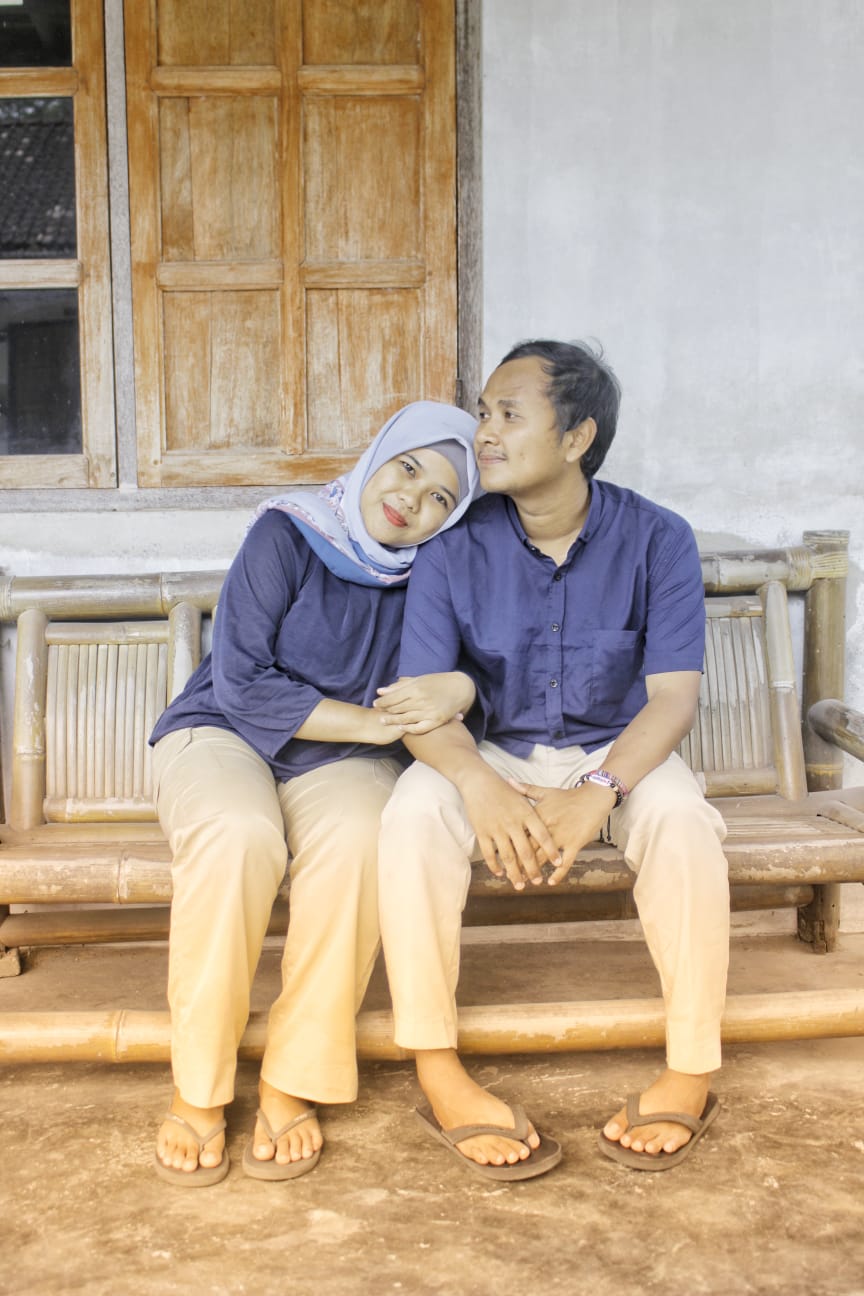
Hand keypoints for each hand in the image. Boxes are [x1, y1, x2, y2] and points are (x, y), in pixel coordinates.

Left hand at [374, 672, 475, 734]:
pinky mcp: (437, 720)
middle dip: (386, 711)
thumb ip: (399, 686)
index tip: (375, 704)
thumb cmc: (438, 682)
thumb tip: (380, 691)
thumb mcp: (419, 680)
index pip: (393, 698)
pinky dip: (409, 729)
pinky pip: (419, 728)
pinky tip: (401, 727)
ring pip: (405, 719)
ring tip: (384, 721)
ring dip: (393, 721)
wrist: (461, 687)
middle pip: (397, 709)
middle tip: (378, 714)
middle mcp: (421, 700)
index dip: (382, 702)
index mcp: (416, 688)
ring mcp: (429, 711)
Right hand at [458, 766, 560, 890]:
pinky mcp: (482, 832)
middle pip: (525, 851)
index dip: (551, 851)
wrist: (479, 781)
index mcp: (526, 813)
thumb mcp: (522, 797)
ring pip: (507, 856)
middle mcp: (513, 822)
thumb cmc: (502, 789)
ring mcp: (497, 828)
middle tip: (538, 882)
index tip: (558, 863)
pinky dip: (495, 866)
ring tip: (520, 885)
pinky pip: (489, 853)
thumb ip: (534, 814)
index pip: (542, 835)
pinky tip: (500, 873)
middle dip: (533, 869)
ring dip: (514, 873)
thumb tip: (548, 827)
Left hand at [507, 779, 615, 884]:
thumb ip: (525, 789)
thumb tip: (508, 780)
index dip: (509, 846)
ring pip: (544, 857)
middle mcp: (547, 827)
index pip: (519, 833)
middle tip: (511, 876)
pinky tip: (550, 882)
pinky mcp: (575, 843)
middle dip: (519, 864)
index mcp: (537, 815)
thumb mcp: (545, 792)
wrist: (593, 797)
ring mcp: (561, 836)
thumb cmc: (568, 796)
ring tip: (527, 882)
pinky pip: (566, 861)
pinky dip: (558, 873)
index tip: (500, 857)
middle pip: (528, 848)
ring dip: (535, 871)